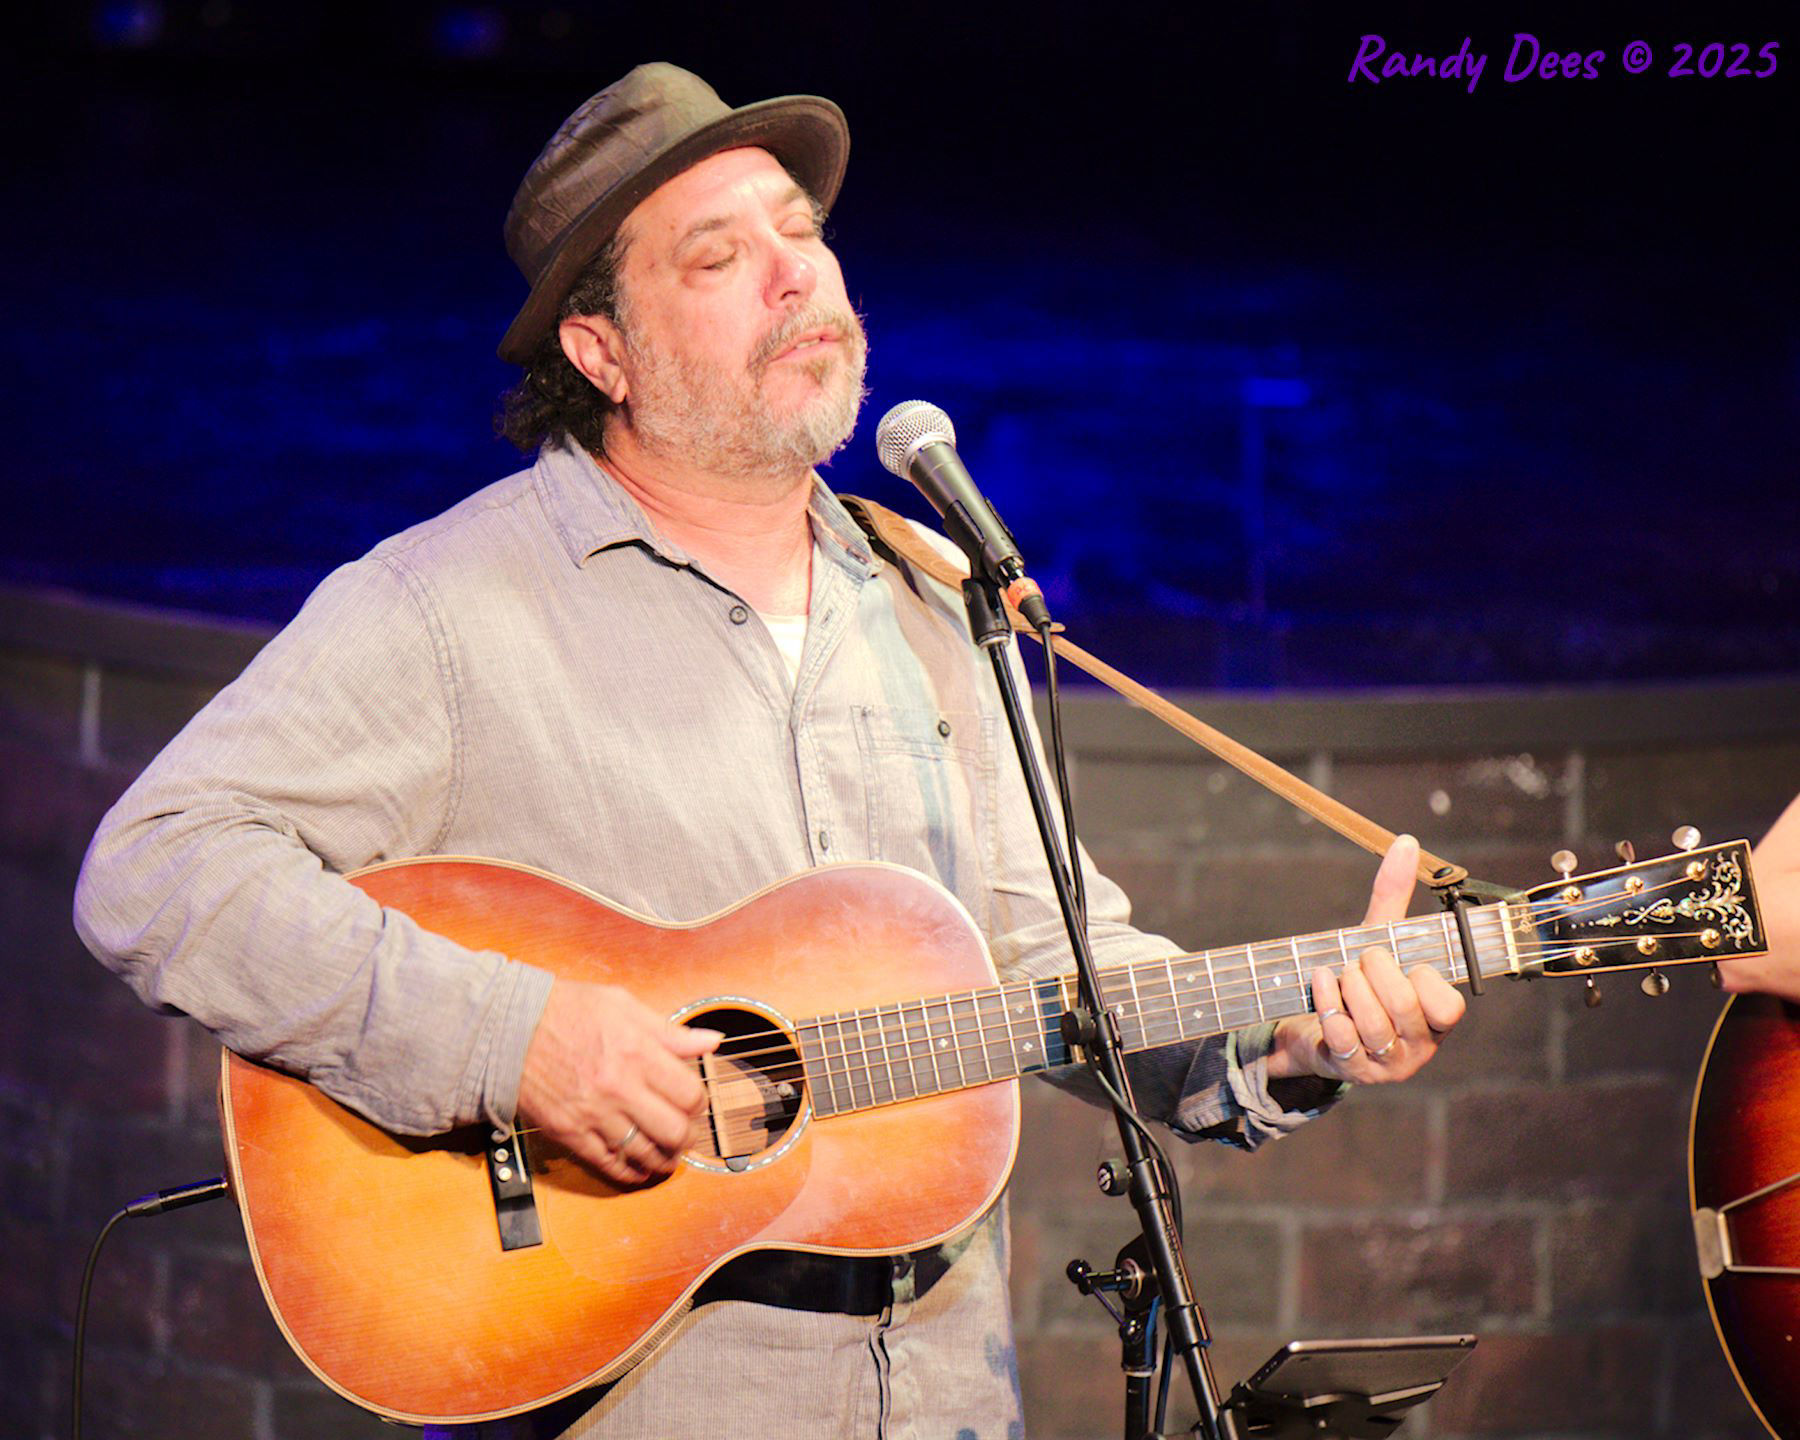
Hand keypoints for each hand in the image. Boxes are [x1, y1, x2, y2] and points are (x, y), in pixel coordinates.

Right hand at [517, 979, 721, 1184]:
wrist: (510, 1028)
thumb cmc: (568, 1010)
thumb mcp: (624, 1006)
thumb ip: (670, 1031)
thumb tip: (710, 1040)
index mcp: (638, 1052)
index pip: (689, 1094)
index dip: (700, 1104)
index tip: (695, 1103)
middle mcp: (620, 1087)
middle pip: (674, 1131)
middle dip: (687, 1137)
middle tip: (686, 1133)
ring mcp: (594, 1114)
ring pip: (644, 1153)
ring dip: (663, 1159)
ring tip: (667, 1154)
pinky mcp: (570, 1133)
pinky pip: (609, 1164)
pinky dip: (629, 1172)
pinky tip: (638, 1168)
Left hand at [1267, 834, 1466, 1083]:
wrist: (1315, 1025)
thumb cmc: (1359, 982)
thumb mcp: (1378, 939)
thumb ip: (1393, 896)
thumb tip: (1406, 843)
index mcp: (1436, 1018)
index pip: (1448, 1007)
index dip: (1422, 979)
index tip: (1405, 962)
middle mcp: (1418, 1046)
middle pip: (1403, 1007)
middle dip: (1375, 972)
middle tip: (1361, 958)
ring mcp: (1385, 1064)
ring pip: (1373, 1025)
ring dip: (1349, 987)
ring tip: (1340, 970)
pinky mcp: (1351, 1070)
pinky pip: (1341, 1036)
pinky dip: (1328, 1002)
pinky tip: (1321, 981)